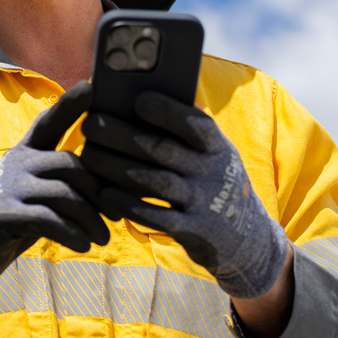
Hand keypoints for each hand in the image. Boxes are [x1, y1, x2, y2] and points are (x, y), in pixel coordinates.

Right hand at [0, 83, 109, 300]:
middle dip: (98, 193)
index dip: (70, 104)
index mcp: (24, 152)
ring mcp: (7, 187)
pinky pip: (50, 219)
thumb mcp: (37, 192)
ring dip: (90, 220)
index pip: (49, 122)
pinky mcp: (2, 213)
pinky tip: (82, 245)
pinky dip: (73, 235)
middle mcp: (15, 163)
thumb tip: (114, 180)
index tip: (92, 85)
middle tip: (113, 216)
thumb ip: (63, 179)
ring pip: (65, 195)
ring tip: (101, 238)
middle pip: (71, 165)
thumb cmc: (17, 219)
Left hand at [81, 91, 288, 298]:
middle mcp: (214, 173)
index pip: (196, 124)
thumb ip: (185, 134)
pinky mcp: (193, 231)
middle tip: (90, 125)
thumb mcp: (212, 156)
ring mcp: (205, 203)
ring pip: (154, 182)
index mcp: (218, 148)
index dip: (167, 111)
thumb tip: (140, 98)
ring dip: (116, 167)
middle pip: (162, 150)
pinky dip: (127, 204)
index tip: (136, 100)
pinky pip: (156, 217)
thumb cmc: (212, 182)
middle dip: (122, 135)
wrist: (248, 239)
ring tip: (89, 155)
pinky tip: (103, 194)